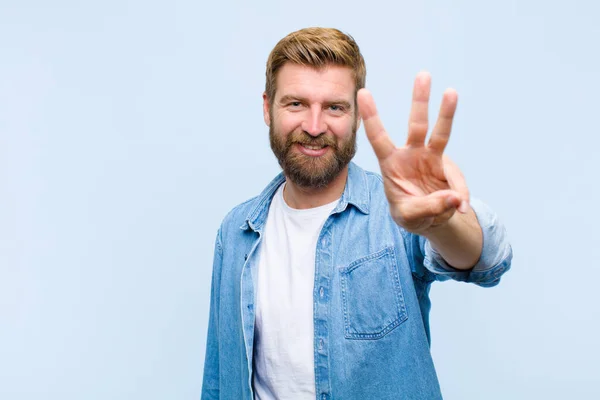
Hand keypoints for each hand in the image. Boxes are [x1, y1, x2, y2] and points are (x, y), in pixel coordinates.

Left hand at [357, 72, 469, 233]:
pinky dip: (461, 193)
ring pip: (441, 131)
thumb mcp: (410, 216)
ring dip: (447, 111)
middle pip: (416, 123)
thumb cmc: (410, 213)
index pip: (378, 138)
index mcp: (391, 164)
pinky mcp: (448, 166)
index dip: (371, 117)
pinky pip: (458, 179)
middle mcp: (411, 154)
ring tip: (451, 91)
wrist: (427, 219)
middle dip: (419, 100)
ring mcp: (431, 157)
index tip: (363, 93)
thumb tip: (455, 198)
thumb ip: (428, 207)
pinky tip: (460, 207)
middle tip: (422, 74)